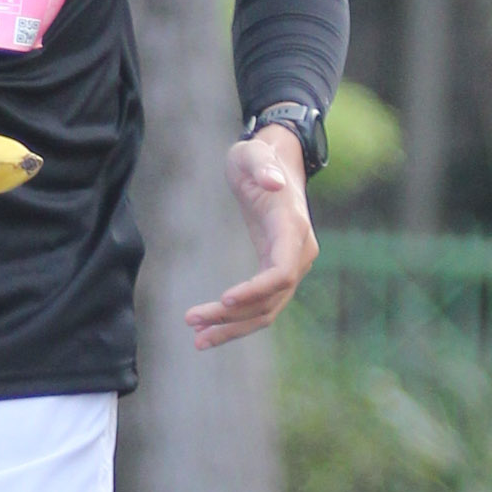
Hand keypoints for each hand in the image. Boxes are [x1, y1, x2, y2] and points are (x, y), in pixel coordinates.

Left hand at [184, 125, 317, 348]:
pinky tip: (207, 329)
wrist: (272, 163)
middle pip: (271, 299)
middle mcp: (299, 253)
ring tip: (197, 339)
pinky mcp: (276, 272)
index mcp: (294, 228)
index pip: (281, 272)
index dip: (256, 290)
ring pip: (266, 310)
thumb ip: (261, 164)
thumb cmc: (258, 157)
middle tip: (193, 323)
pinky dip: (236, 320)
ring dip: (232, 327)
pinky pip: (260, 305)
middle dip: (233, 316)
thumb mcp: (252, 152)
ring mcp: (290, 265)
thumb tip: (272, 183)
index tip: (225, 299)